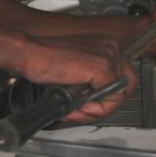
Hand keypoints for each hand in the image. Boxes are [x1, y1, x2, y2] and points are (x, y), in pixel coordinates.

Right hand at [16, 34, 138, 122]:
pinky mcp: (103, 67)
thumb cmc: (43, 61)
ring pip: (119, 96)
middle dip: (107, 106)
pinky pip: (110, 98)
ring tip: (76, 110)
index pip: (122, 77)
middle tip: (85, 111)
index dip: (108, 97)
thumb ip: (90, 85)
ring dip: (97, 110)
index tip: (88, 105)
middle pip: (126, 87)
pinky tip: (76, 106)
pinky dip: (94, 109)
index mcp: (104, 45)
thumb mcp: (75, 73)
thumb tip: (98, 104)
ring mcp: (108, 55)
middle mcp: (110, 46)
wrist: (29, 54)